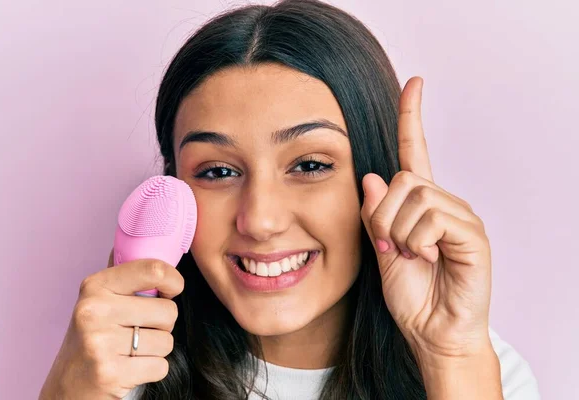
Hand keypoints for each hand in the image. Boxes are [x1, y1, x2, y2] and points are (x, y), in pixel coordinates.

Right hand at [39, 249, 183, 398]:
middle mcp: (94, 311)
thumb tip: (143, 238)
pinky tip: (130, 368)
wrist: (68, 386)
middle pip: (168, 311)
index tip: (173, 288)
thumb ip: (122, 273)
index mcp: (95, 286)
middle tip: (138, 330)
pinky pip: (161, 366)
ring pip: (167, 341)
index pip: (154, 270)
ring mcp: (100, 343)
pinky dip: (152, 369)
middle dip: (162, 324)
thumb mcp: (98, 299)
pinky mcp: (111, 373)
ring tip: (131, 350)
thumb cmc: (92, 337)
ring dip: (156, 349)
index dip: (174, 280)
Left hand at [361, 77, 493, 365]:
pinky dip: (419, 241)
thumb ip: (375, 215)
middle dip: (385, 216)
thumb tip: (372, 176)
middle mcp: (443, 202)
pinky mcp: (472, 234)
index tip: (414, 83)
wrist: (433, 331)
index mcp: (420, 203)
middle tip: (392, 247)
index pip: (416, 151)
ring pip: (416, 197)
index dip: (412, 116)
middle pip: (404, 179)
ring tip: (412, 256)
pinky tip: (429, 259)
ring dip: (401, 232)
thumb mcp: (382, 250)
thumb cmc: (411, 294)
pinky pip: (433, 218)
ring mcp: (460, 217)